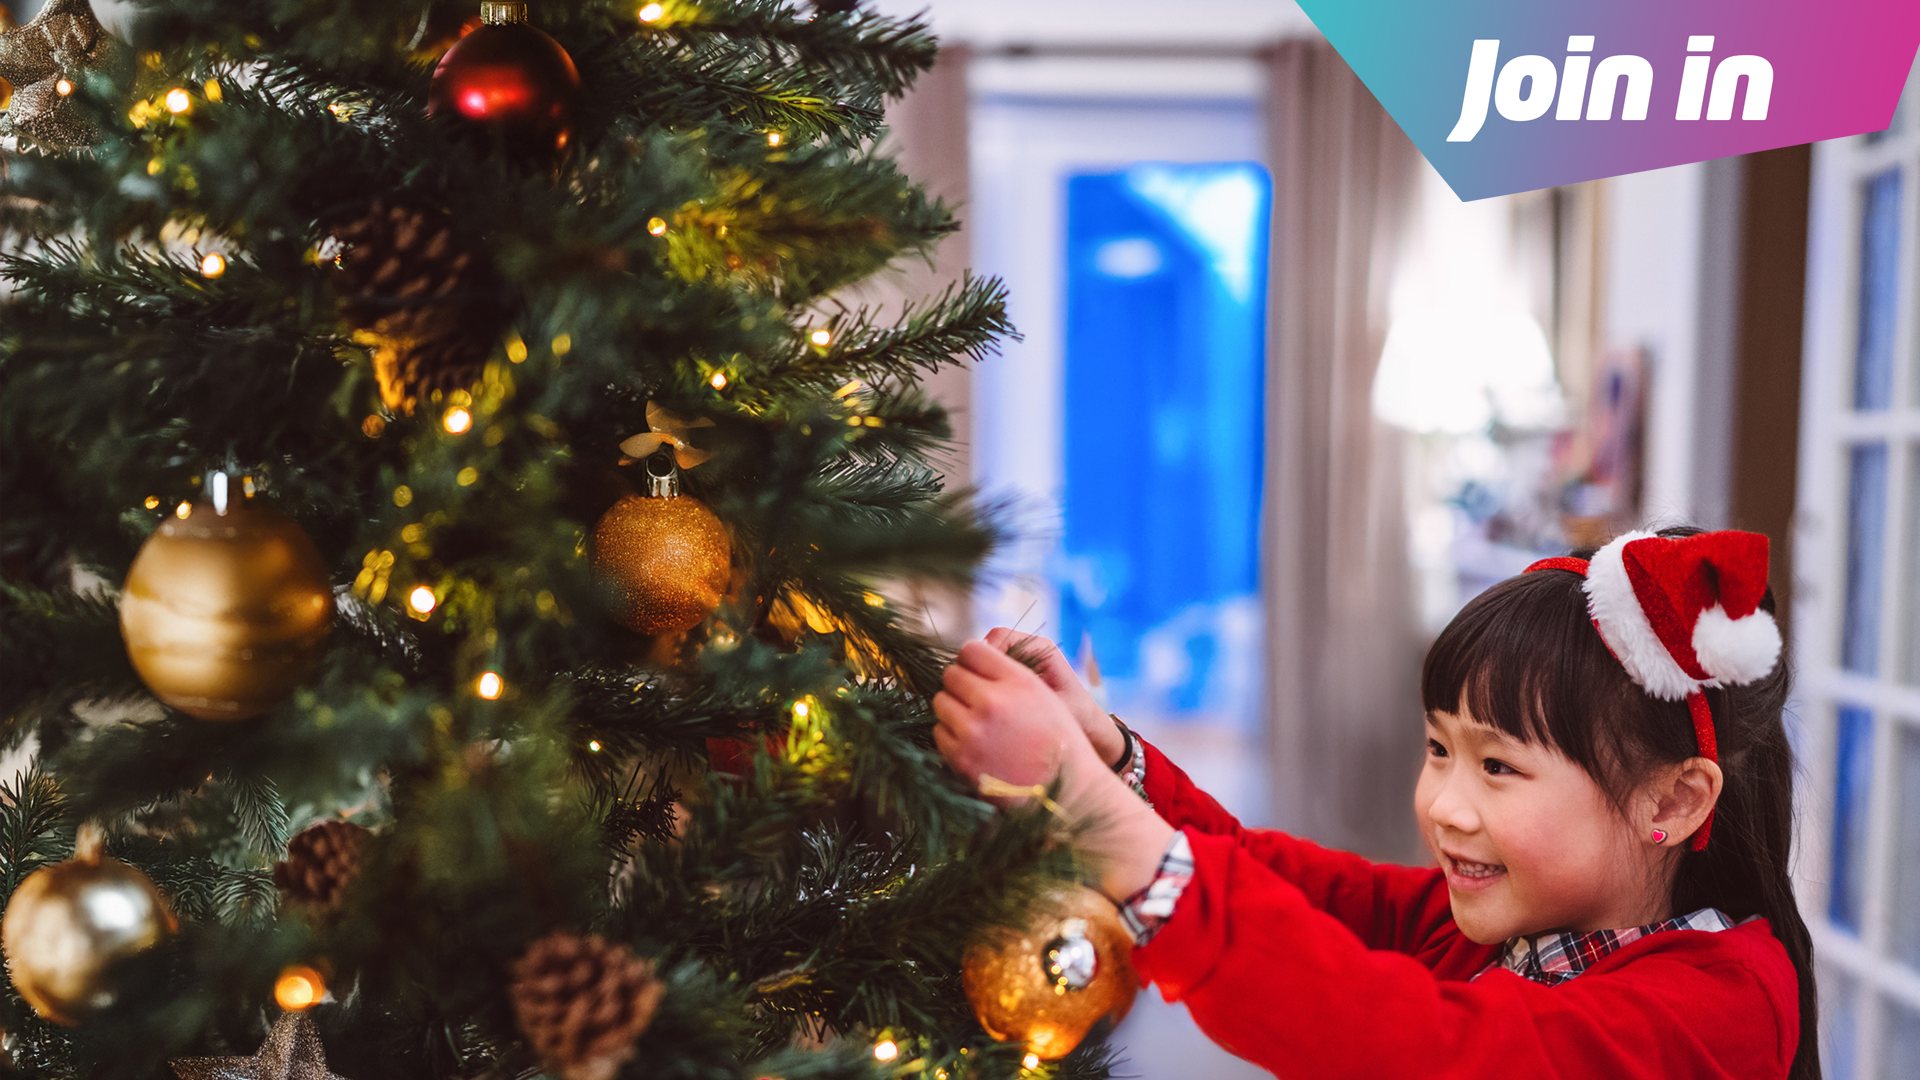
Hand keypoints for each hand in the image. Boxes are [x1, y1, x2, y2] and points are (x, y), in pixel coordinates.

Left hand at [934, 639, 1175, 903]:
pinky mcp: (960, 758)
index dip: (972, 660)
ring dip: (954, 710)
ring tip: (977, 724)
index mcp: (1016, 681)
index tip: (977, 673)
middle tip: (976, 701)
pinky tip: (974, 744)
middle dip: (961, 684)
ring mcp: (973, 731)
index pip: (970, 650)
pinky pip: (939, 732)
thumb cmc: (1056, 740)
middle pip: (950, 675)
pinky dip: (952, 736)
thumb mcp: (1042, 694)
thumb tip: (966, 658)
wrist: (1066, 792)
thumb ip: (1006, 672)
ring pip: (940, 702)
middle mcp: (992, 702)